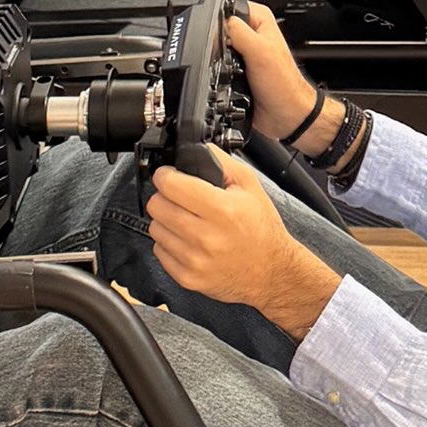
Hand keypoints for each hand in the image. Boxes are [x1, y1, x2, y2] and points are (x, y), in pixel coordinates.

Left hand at [148, 151, 340, 334]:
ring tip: (186, 221)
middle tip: (179, 198)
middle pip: (156, 206)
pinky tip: (187, 240)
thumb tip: (194, 149)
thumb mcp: (250, 185)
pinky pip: (159, 251)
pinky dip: (169, 243)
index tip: (169, 175)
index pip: (170, 185)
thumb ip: (220, 161)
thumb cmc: (261, 228)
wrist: (271, 271)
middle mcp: (206, 237)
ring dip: (166, 220)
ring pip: (154, 228)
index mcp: (222, 210)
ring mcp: (194, 260)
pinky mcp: (187, 278)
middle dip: (164, 197)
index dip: (166, 175)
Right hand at [227, 3, 317, 141]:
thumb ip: (237, 32)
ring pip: (215, 48)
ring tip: (230, 72)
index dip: (218, 21)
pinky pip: (217, 65)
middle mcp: (251, 32)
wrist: (287, 116)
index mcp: (259, 18)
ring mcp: (243, 51)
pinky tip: (224, 80)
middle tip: (228, 59)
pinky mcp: (237, 69)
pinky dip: (216, 72)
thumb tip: (215, 25)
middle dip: (215, 43)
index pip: (228, 7)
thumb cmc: (283, 85)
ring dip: (215, 60)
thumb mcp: (259, 51)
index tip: (222, 40)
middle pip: (218, 28)